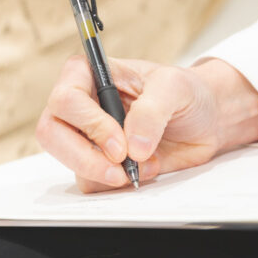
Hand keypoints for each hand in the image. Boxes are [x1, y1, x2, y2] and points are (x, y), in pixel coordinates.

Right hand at [36, 57, 257, 191]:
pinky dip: (116, 183)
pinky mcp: (97, 162)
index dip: (89, 124)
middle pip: (52, 133)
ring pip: (68, 162)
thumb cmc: (185, 92)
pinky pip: (90, 182)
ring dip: (104, 173)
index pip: (66, 98)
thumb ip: (152, 111)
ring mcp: (86, 136)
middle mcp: (81, 105)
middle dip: (84, 157)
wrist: (205, 121)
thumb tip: (132, 146)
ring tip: (142, 164)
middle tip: (120, 168)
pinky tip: (143, 169)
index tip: (119, 144)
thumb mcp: (175, 87)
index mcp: (90, 74)